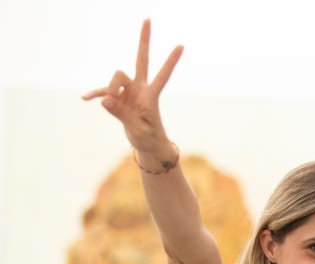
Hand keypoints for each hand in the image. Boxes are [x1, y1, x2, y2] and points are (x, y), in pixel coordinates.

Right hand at [81, 19, 182, 155]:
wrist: (147, 145)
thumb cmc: (148, 138)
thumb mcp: (138, 129)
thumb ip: (121, 114)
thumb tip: (105, 98)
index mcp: (151, 96)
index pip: (162, 75)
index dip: (170, 61)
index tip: (181, 46)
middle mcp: (141, 88)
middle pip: (140, 59)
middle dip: (144, 40)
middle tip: (148, 18)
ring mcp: (129, 91)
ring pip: (115, 78)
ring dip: (108, 90)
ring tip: (109, 106)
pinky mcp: (118, 97)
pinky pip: (102, 91)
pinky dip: (95, 94)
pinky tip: (86, 99)